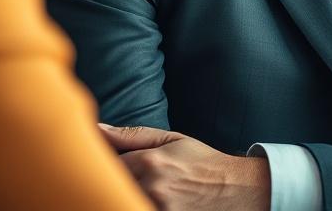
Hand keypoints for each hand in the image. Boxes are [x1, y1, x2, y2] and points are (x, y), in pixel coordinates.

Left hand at [100, 123, 270, 210]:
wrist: (234, 188)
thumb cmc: (201, 162)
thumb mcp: (171, 140)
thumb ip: (131, 135)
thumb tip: (97, 129)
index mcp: (150, 161)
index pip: (105, 165)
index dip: (103, 166)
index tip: (107, 165)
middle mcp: (151, 187)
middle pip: (110, 187)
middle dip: (113, 183)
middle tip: (134, 177)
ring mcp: (157, 208)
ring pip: (121, 201)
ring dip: (124, 195)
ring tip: (145, 186)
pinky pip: (136, 209)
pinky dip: (136, 204)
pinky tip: (153, 197)